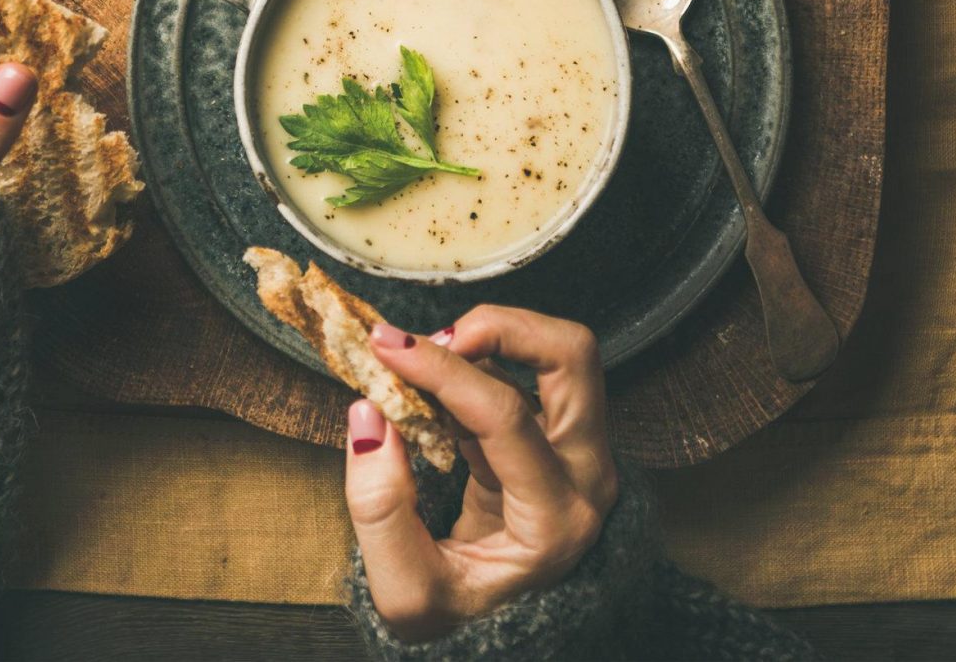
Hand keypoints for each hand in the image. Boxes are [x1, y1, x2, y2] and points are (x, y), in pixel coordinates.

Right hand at [344, 307, 617, 641]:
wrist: (501, 641)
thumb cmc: (459, 619)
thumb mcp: (407, 592)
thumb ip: (379, 511)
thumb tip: (368, 414)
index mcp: (556, 520)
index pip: (507, 414)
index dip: (442, 370)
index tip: (384, 346)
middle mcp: (587, 476)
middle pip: (571, 357)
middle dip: (499, 326)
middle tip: (433, 340)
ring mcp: (583, 453)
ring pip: (565, 353)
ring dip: (499, 335)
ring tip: (435, 358)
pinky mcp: (561, 438)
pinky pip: (534, 372)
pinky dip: (485, 358)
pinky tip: (439, 385)